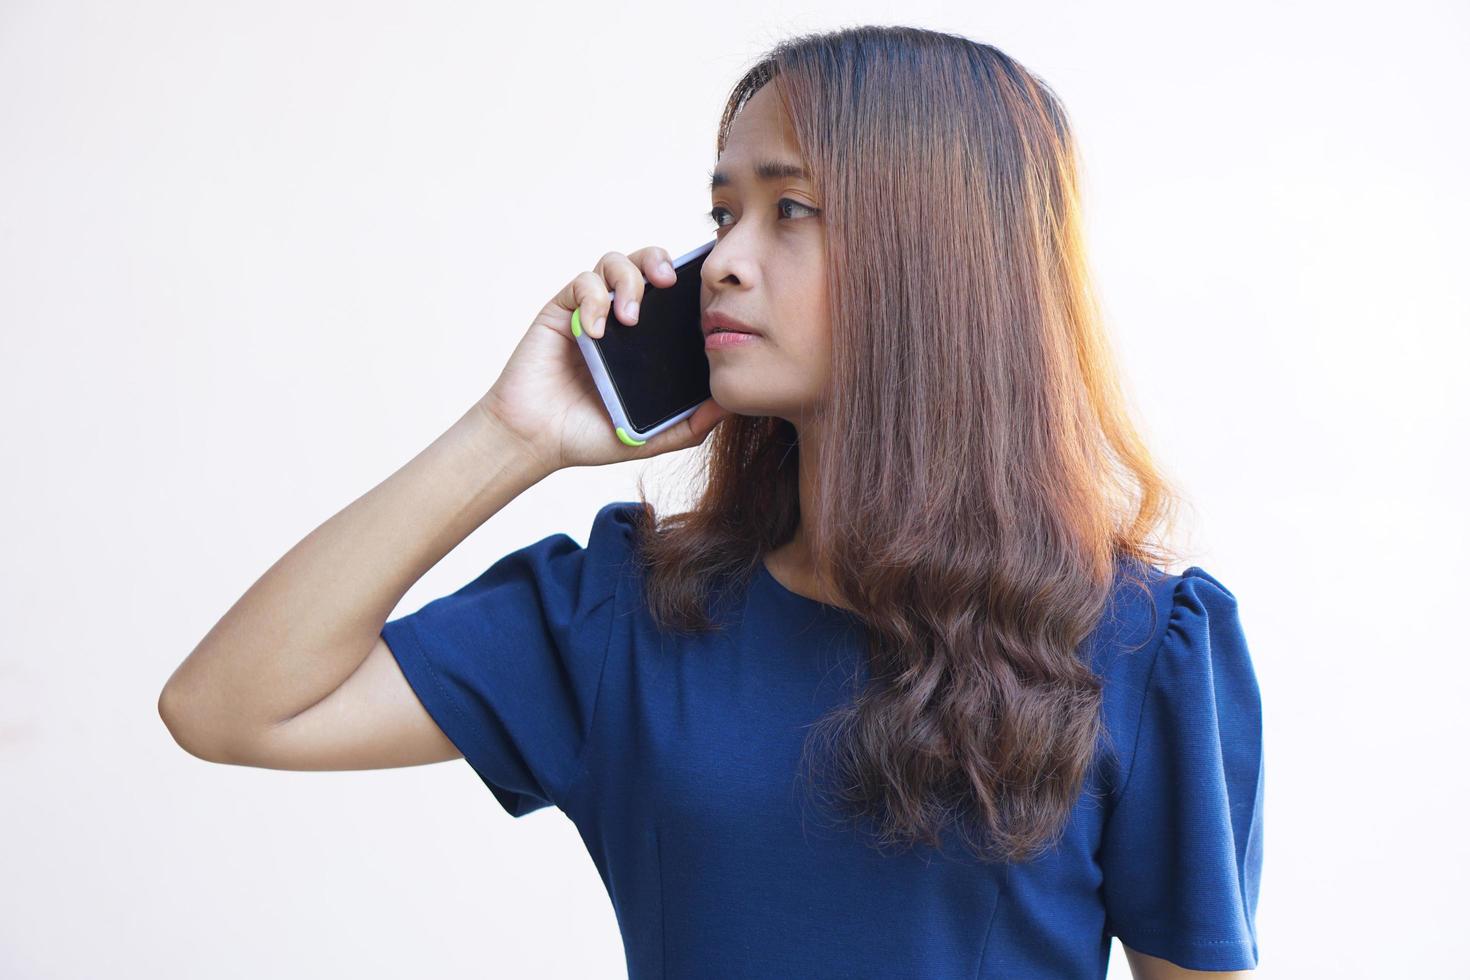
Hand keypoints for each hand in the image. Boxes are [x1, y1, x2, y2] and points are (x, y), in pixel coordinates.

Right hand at [477, 246, 731, 472]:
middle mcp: (621, 318)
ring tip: (629, 317)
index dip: (689, 280)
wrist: (538, 439)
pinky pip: (582, 283)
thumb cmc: (590, 435)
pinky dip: (592, 298)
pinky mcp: (562, 311)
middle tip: (667, 282)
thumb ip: (691, 425)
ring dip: (627, 279)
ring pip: (614, 262)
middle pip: (646, 263)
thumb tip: (729, 406)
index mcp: (647, 340)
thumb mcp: (651, 437)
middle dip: (659, 261)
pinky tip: (595, 330)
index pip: (673, 295)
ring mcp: (591, 311)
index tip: (702, 290)